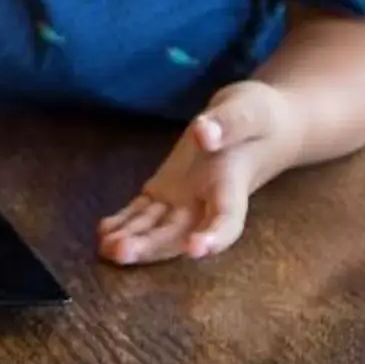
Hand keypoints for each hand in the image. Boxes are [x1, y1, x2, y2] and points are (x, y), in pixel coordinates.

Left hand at [99, 81, 298, 265]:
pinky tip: (104, 232)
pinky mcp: (169, 190)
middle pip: (182, 232)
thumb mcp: (249, 110)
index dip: (214, 236)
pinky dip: (127, 222)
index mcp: (233, 185)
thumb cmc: (260, 115)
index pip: (227, 218)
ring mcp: (186, 199)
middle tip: (122, 253)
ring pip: (160, 227)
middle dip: (153, 246)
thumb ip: (229, 122)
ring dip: (134, 240)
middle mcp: (208, 201)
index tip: (196, 249)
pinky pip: (146, 212)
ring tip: (106, 249)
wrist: (258, 122)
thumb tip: (205, 134)